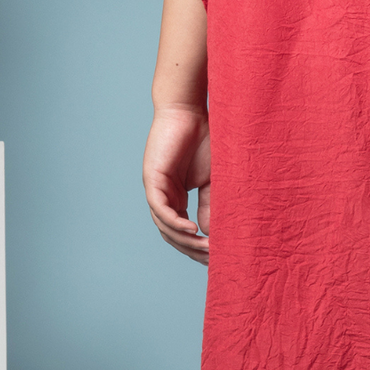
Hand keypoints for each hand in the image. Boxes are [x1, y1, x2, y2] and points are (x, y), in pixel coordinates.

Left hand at [142, 104, 209, 262]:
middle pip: (172, 234)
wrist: (190, 111)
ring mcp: (156, 189)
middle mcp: (163, 196)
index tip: (216, 257)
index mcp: (175, 197)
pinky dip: (175, 222)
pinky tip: (191, 230)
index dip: (196, 246)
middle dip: (192, 249)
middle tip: (212, 259)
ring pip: (165, 225)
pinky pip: (161, 209)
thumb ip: (210, 205)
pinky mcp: (152, 179)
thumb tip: (210, 233)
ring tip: (205, 248)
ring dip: (184, 240)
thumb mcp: (212, 180)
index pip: (182, 230)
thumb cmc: (204, 140)